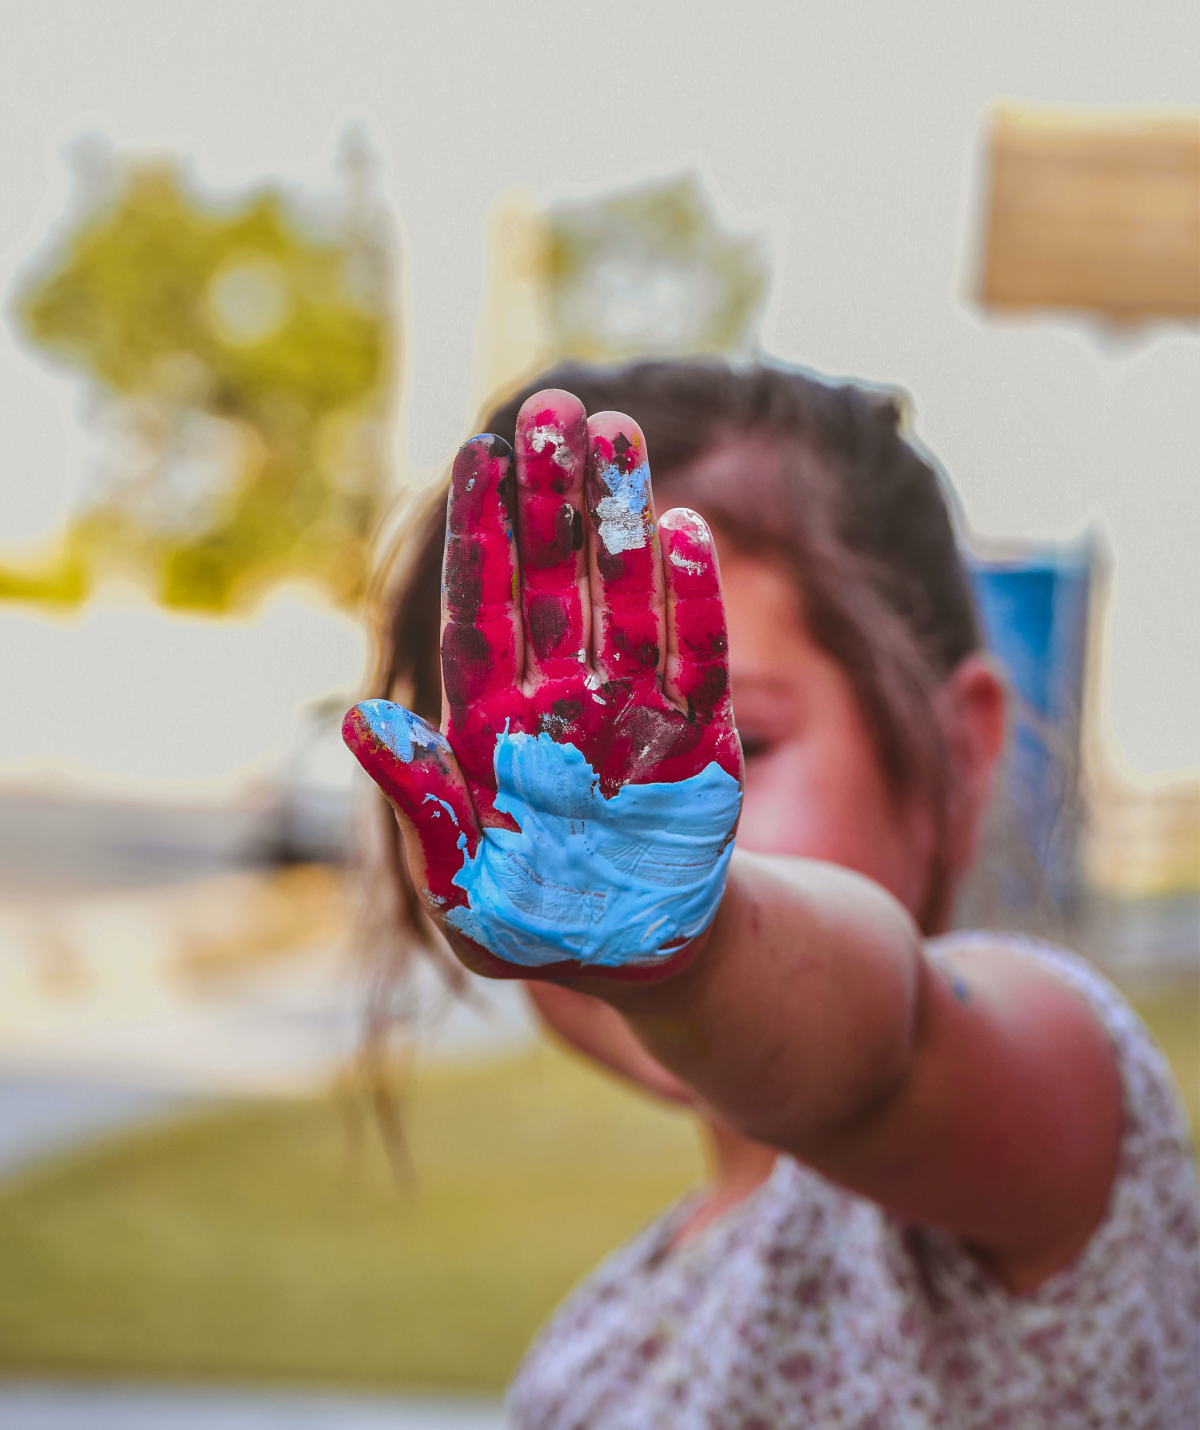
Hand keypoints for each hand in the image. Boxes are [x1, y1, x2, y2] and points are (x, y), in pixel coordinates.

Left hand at [343, 389, 742, 980]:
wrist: (641, 961)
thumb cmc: (539, 930)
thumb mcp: (463, 892)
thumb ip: (422, 808)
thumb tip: (366, 720)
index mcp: (493, 728)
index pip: (483, 612)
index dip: (482, 535)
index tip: (477, 455)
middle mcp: (561, 701)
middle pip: (554, 580)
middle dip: (550, 497)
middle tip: (553, 408)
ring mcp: (632, 711)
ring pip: (626, 595)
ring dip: (622, 517)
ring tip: (618, 429)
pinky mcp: (701, 740)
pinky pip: (698, 658)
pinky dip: (694, 600)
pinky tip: (685, 531)